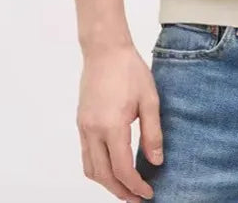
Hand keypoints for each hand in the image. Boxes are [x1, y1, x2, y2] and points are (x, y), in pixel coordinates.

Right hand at [77, 42, 161, 201]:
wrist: (105, 50)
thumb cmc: (130, 70)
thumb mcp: (150, 99)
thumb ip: (152, 133)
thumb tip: (156, 161)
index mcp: (112, 126)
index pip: (122, 169)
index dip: (135, 186)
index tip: (148, 192)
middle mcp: (93, 130)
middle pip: (103, 175)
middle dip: (120, 191)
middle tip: (137, 198)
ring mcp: (84, 127)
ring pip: (90, 169)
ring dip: (107, 183)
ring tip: (125, 187)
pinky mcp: (81, 122)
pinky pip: (86, 155)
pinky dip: (98, 168)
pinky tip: (112, 167)